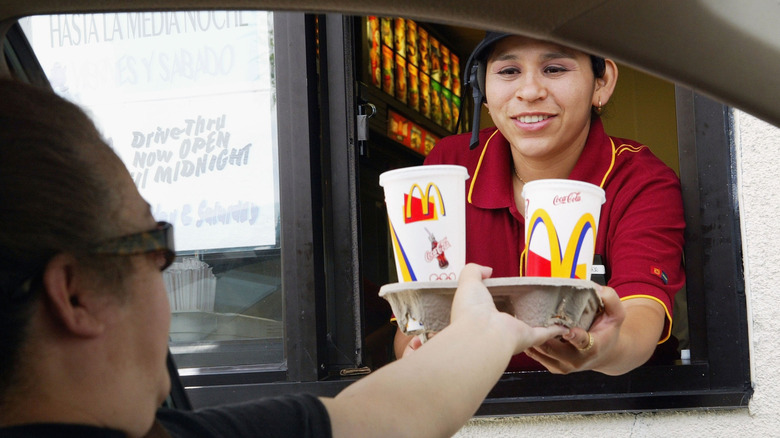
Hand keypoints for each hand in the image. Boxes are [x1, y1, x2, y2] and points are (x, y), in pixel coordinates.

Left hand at [451, 264, 568, 354]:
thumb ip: (475, 271)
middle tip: (534, 298)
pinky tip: (563, 326)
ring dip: (541, 320)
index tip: (509, 290)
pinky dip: (555, 330)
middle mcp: (498, 326)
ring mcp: (514, 333)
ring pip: (531, 326)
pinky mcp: (528, 337)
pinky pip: (545, 333)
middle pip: (513, 317)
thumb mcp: (469, 281)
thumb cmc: (471, 309)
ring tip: (551, 310)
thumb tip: (488, 270)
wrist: (480, 332)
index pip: (493, 306)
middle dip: (522, 309)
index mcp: (482, 314)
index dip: (500, 298)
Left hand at [525, 284, 626, 373]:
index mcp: (592, 347)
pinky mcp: (553, 367)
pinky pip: (536, 355)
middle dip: (540, 333)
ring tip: (524, 321)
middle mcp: (577, 360)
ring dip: (531, 337)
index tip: (567, 330)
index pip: (582, 342)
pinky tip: (527, 329)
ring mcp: (564, 366)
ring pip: (540, 352)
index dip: (574, 337)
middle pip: (552, 348)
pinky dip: (530, 343)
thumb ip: (610, 298)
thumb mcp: (616, 313)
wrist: (606, 354)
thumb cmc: (608, 331)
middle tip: (530, 317)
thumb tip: (595, 288)